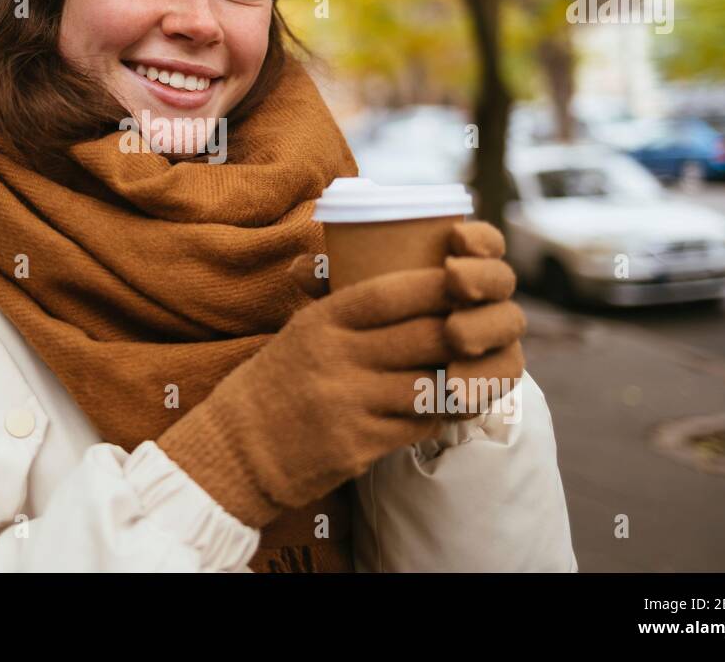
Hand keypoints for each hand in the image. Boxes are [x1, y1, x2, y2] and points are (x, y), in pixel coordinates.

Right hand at [156, 222, 524, 528]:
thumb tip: (409, 276)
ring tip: (476, 367)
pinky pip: (419, 425)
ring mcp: (348, 405)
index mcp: (321, 323)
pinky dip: (441, 414)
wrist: (239, 448)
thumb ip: (348, 307)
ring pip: (431, 384)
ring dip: (461, 377)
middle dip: (463, 329)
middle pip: (423, 337)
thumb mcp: (302, 330)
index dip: (433, 285)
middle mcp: (335, 359)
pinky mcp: (359, 446)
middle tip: (485, 324)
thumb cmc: (278, 381)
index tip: (463, 278)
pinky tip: (448, 405)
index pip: (387, 294)